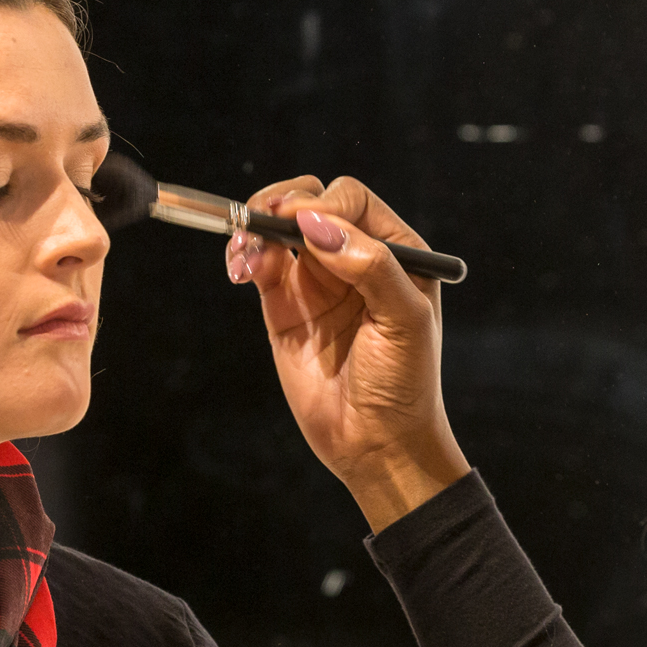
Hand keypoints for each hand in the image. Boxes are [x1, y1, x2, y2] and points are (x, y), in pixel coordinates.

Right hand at [226, 175, 468, 530]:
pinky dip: (245, 256)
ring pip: (279, 229)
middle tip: (266, 220)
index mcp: (396, 253)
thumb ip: (370, 266)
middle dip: (283, 203)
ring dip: (257, 226)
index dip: (325, 204)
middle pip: (311, 203)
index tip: (305, 225)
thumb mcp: (403, 321)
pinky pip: (260, 266)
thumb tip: (318, 224)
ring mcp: (316, 283)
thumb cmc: (405, 385)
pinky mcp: (284, 309)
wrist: (377, 445)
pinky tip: (240, 268)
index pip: (352, 201)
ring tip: (245, 248)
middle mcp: (354, 259)